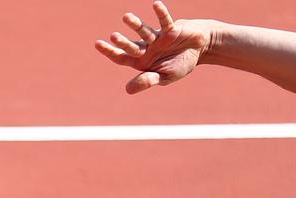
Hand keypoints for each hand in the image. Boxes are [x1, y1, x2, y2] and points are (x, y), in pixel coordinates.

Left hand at [95, 3, 212, 93]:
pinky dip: (161, 13)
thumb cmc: (180, 64)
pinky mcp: (171, 29)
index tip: (97, 44)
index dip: (111, 52)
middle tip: (114, 36)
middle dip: (123, 42)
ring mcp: (158, 38)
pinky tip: (156, 4)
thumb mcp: (164, 77)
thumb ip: (147, 81)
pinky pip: (165, 21)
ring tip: (126, 17)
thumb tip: (127, 90)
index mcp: (143, 61)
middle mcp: (147, 48)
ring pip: (144, 31)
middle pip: (132, 46)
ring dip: (136, 25)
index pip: (123, 58)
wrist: (198, 49)